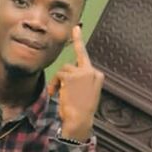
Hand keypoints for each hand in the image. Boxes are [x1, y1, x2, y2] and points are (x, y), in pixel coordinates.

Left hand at [48, 25, 103, 141]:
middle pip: (74, 62)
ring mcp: (84, 73)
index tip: (76, 29)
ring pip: (64, 69)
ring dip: (58, 81)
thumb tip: (66, 76)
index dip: (79, 43)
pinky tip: (56, 94)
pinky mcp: (73, 76)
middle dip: (69, 60)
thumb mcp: (83, 95)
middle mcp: (93, 72)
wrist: (79, 121)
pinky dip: (54, 84)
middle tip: (69, 49)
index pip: (86, 58)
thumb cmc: (80, 112)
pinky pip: (59, 74)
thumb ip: (79, 82)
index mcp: (97, 76)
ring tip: (57, 94)